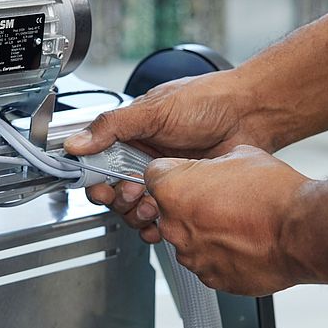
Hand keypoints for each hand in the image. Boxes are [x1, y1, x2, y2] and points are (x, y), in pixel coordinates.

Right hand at [63, 71, 270, 230]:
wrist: (250, 113)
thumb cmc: (207, 101)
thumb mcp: (154, 109)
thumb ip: (113, 127)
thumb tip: (77, 142)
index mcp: (131, 136)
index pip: (98, 164)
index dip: (94, 180)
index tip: (99, 187)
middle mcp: (144, 159)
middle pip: (114, 192)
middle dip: (117, 199)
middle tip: (131, 193)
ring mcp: (165, 179)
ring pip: (136, 208)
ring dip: (136, 214)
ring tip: (150, 207)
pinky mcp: (186, 195)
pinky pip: (163, 217)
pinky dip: (158, 225)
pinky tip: (162, 222)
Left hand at [144, 146, 312, 296]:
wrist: (302, 232)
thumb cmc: (274, 195)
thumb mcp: (240, 156)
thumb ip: (212, 165)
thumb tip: (211, 169)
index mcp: (173, 191)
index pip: (153, 176)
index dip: (173, 172)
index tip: (186, 175)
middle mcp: (175, 227)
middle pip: (169, 211)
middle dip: (189, 204)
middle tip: (220, 200)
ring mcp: (192, 256)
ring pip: (189, 239)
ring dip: (206, 231)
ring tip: (238, 223)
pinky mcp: (211, 278)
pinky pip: (208, 263)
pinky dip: (221, 254)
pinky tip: (244, 243)